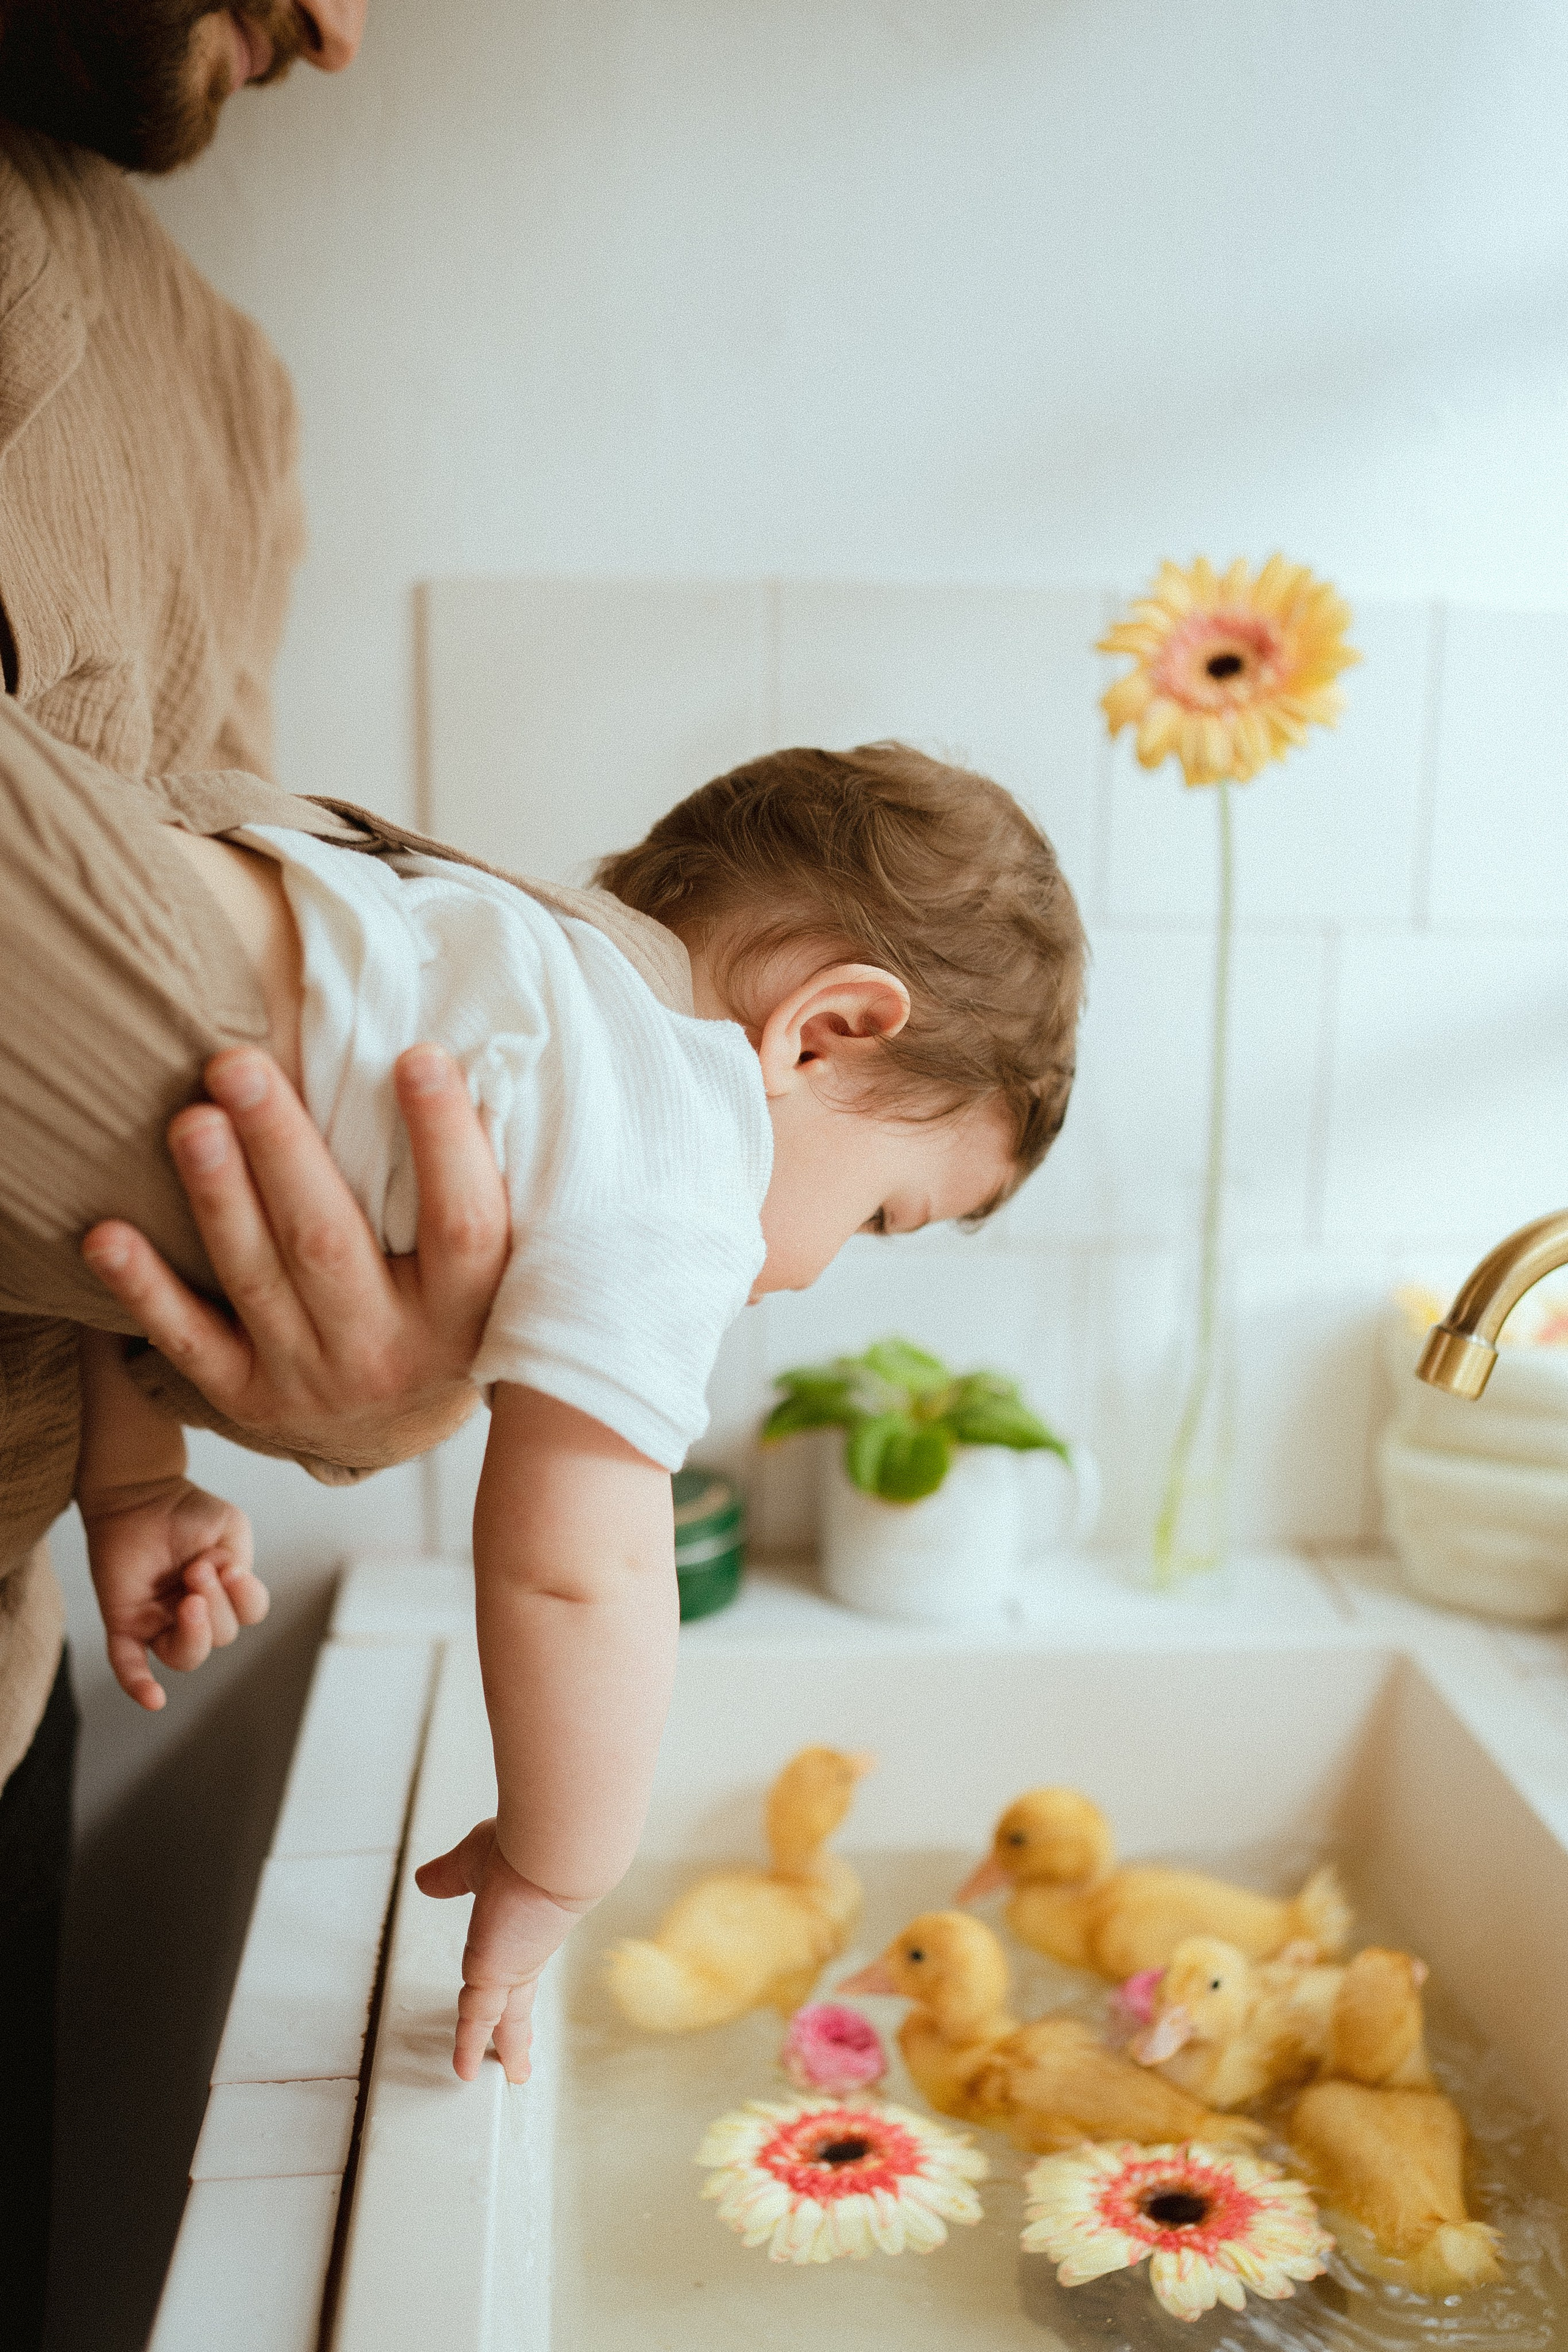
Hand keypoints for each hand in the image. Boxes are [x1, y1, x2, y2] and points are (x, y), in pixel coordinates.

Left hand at [80, 1044, 508, 1472]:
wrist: (401, 1433)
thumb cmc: (450, 1312)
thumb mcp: (493, 1268)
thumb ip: (478, 1185)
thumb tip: (458, 1061)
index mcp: (468, 1311)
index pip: (464, 1222)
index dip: (445, 1142)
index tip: (417, 1056)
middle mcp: (391, 1351)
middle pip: (330, 1242)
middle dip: (281, 1149)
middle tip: (239, 1065)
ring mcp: (314, 1380)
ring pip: (258, 1280)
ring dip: (217, 1196)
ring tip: (190, 1119)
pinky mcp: (249, 1399)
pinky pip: (189, 1341)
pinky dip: (144, 1291)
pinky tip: (104, 1235)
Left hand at [81, 1478, 267, 1711]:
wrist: (139, 1493)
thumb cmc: (186, 1511)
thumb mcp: (229, 1528)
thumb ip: (237, 1558)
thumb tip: (221, 1584)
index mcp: (225, 1594)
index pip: (251, 1614)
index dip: (246, 1596)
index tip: (228, 1564)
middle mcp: (195, 1615)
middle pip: (222, 1637)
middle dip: (216, 1602)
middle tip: (196, 1567)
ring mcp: (159, 1622)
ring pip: (186, 1656)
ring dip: (194, 1632)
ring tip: (187, 1599)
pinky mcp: (125, 1623)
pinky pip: (129, 1665)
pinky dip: (141, 1685)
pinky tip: (154, 1700)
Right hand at [414, 1818, 591, 2083]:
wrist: (556, 1848)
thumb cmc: (524, 1840)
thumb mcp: (474, 1860)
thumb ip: (452, 1876)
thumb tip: (427, 1880)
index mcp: (524, 1922)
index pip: (515, 1960)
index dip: (511, 1979)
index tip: (509, 1992)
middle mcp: (525, 1947)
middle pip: (519, 1996)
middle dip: (518, 2024)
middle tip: (521, 2049)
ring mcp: (514, 1965)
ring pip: (508, 2014)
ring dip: (509, 2044)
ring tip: (514, 2072)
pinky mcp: (498, 1975)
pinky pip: (476, 2019)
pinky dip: (468, 2045)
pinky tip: (465, 2071)